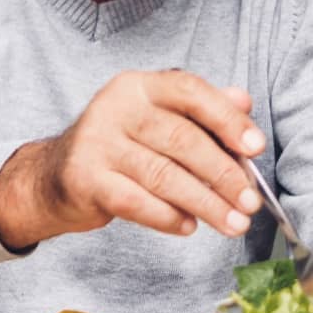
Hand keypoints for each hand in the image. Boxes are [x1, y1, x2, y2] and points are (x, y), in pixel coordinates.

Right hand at [0, 70, 264, 248]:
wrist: (56, 176)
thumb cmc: (125, 146)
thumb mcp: (162, 119)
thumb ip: (204, 110)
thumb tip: (244, 99)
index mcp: (141, 86)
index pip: (191, 92)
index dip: (228, 119)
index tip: (256, 147)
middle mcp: (115, 107)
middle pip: (182, 140)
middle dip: (224, 175)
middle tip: (251, 203)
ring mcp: (96, 143)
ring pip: (164, 176)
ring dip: (206, 204)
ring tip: (234, 224)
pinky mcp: (84, 179)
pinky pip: (137, 202)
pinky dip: (169, 217)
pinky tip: (190, 226)